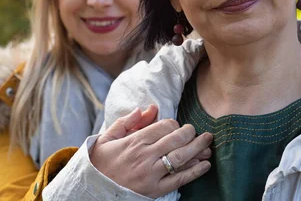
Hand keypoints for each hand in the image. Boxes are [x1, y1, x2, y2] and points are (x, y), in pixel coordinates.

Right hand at [90, 105, 212, 197]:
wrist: (92, 191)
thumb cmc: (100, 163)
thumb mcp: (107, 138)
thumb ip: (127, 122)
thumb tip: (147, 109)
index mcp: (133, 141)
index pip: (164, 127)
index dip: (175, 124)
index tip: (177, 126)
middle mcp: (144, 156)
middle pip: (176, 140)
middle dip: (191, 133)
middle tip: (198, 131)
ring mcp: (151, 174)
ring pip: (181, 158)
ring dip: (198, 149)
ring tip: (208, 143)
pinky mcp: (155, 190)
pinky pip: (179, 179)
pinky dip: (195, 171)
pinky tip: (205, 164)